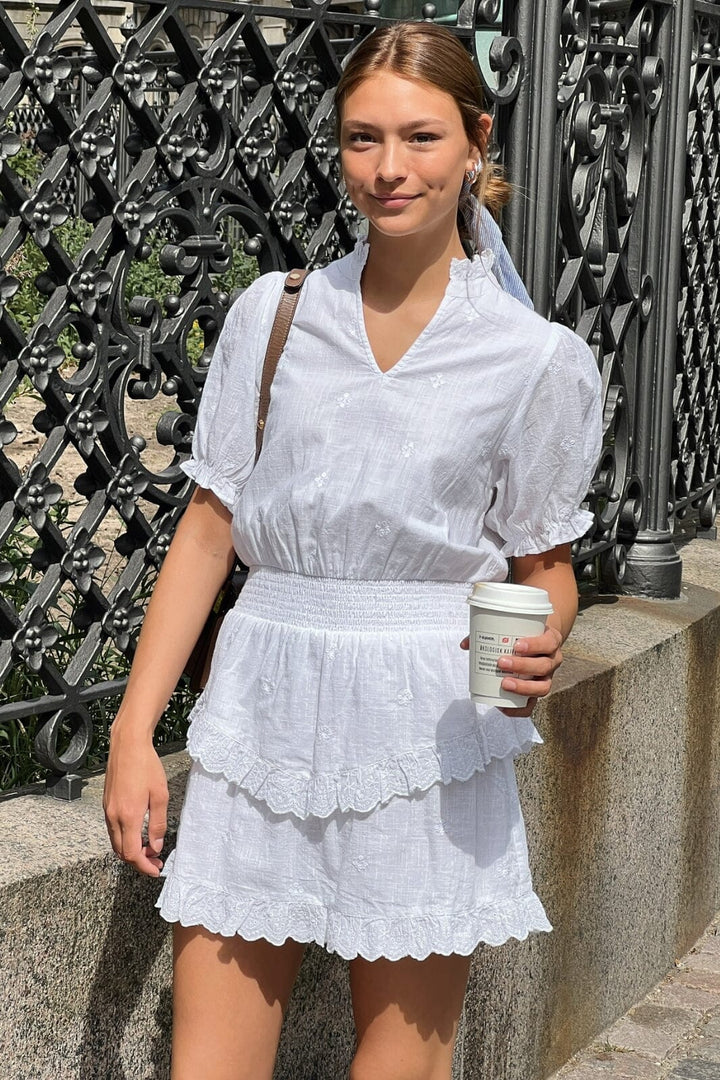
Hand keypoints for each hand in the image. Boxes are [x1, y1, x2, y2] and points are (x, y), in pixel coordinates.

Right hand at [103, 724, 167, 876]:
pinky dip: (124, 838)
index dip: (143, 866)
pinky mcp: (107, 804)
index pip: (131, 853)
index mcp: (128, 816)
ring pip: (115, 842)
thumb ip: (158, 824)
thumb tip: (156, 846)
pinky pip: (113, 830)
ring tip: (149, 849)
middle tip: (155, 862)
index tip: (155, 869)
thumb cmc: (146, 766)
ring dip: (130, 850)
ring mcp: (108, 810)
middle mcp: (114, 816)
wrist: (128, 745)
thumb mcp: (160, 795)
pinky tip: (138, 834)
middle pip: (121, 852)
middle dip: (138, 861)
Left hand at [459, 623, 563, 717]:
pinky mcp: (537, 692)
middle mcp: (552, 660)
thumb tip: (465, 644)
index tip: (516, 645)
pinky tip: (502, 706)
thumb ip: (490, 632)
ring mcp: (547, 678)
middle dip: (523, 666)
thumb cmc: (526, 635)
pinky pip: (532, 706)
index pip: (549, 643)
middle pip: (544, 666)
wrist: (540, 641)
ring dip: (522, 687)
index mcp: (550, 641)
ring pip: (542, 687)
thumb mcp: (516, 628)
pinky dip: (518, 709)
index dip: (535, 645)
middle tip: (502, 663)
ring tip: (504, 683)